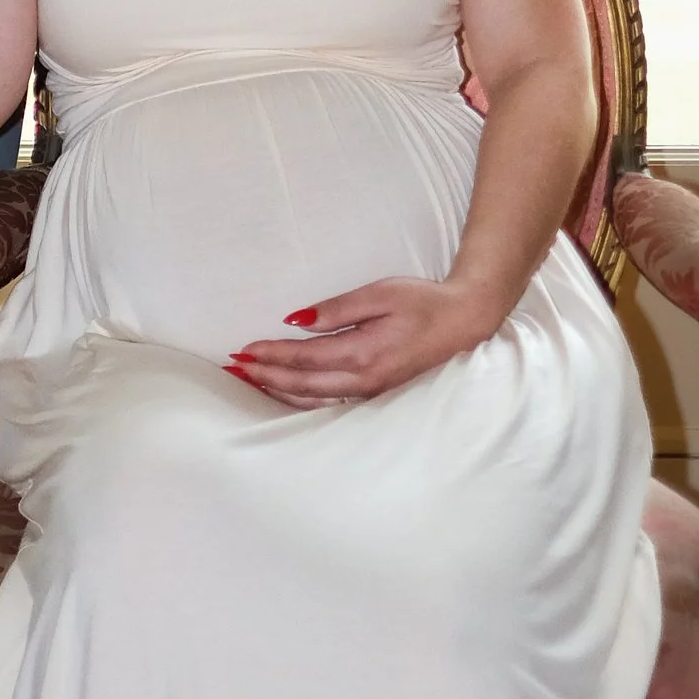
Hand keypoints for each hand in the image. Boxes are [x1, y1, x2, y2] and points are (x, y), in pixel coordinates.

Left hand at [223, 274, 510, 407]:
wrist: (464, 322)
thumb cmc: (422, 301)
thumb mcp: (379, 294)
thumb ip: (336, 309)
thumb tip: (295, 320)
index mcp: (361, 354)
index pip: (302, 359)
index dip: (270, 355)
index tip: (243, 350)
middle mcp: (362, 381)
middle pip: (301, 385)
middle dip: (265, 376)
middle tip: (234, 368)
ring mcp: (370, 393)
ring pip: (312, 401)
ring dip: (278, 391)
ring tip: (250, 381)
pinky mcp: (375, 394)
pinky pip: (328, 405)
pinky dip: (300, 401)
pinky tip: (286, 394)